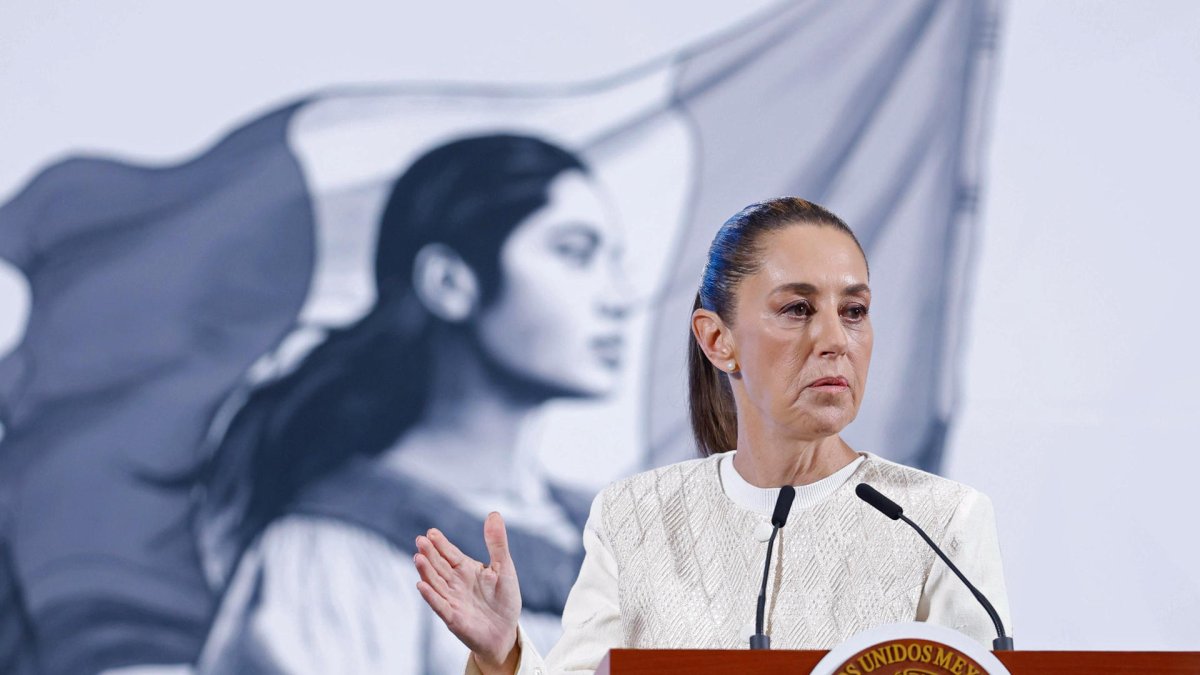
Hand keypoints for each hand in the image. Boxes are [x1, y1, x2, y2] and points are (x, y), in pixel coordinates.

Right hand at [415, 512, 521, 673]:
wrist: (506, 631)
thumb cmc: (504, 598)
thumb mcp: (504, 567)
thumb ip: (496, 543)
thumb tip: (493, 513)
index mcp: (466, 569)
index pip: (450, 553)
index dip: (440, 543)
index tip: (431, 532)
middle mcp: (455, 583)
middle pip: (439, 566)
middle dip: (429, 553)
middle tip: (420, 540)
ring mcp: (452, 599)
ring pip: (435, 583)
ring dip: (426, 571)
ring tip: (418, 557)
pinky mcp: (453, 618)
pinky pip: (439, 605)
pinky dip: (430, 596)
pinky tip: (421, 585)